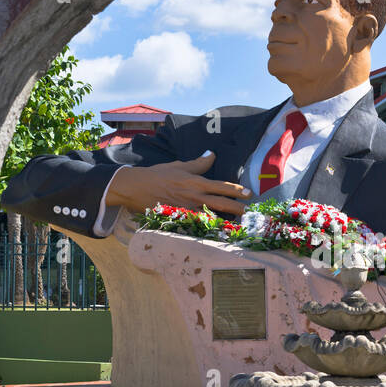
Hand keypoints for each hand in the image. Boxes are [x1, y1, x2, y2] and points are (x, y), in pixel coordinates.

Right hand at [105, 152, 251, 216]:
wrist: (136, 187)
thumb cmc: (158, 174)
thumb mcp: (179, 165)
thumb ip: (198, 163)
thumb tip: (212, 154)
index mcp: (196, 182)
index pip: (221, 186)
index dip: (237, 190)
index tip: (249, 193)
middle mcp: (194, 197)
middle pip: (221, 203)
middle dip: (237, 208)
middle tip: (249, 212)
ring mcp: (187, 209)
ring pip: (211, 216)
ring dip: (225, 220)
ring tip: (238, 224)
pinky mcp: (179, 218)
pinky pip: (197, 224)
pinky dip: (207, 228)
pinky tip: (217, 232)